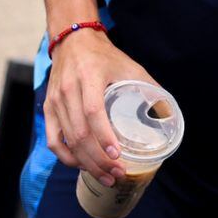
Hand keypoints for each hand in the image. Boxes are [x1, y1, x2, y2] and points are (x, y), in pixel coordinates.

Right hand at [42, 29, 157, 187]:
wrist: (73, 41)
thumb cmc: (104, 56)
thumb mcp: (129, 66)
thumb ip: (149, 87)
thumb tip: (168, 113)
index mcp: (89, 77)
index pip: (93, 112)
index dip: (104, 137)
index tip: (118, 156)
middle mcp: (68, 90)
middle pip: (79, 133)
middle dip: (98, 160)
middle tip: (117, 174)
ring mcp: (55, 101)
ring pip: (67, 141)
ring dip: (86, 163)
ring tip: (106, 176)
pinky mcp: (48, 109)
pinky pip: (53, 140)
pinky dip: (66, 157)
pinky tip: (82, 165)